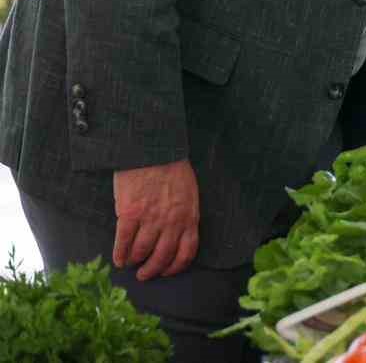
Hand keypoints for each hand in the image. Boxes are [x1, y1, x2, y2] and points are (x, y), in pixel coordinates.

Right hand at [113, 159, 199, 280]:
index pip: (187, 251)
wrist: (153, 150)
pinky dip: (119, 254)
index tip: (167, 272)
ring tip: (130, 264)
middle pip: (162, 256)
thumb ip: (185, 214)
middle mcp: (172, 222)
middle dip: (153, 270)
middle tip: (144, 275)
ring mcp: (150, 219)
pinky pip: (123, 242)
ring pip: (142, 252)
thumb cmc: (172, 168)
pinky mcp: (129, 214)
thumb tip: (177, 234)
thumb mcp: (189, 193)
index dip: (176, 266)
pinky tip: (117, 259)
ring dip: (135, 261)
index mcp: (189, 216)